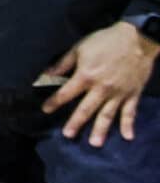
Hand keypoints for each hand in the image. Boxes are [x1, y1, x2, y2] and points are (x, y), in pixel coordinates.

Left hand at [41, 20, 157, 143]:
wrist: (137, 38)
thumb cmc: (105, 41)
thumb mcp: (80, 48)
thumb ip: (64, 64)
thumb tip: (46, 74)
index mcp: (86, 76)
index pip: (66, 93)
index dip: (54, 102)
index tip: (45, 110)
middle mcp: (102, 88)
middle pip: (86, 109)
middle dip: (76, 123)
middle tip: (67, 135)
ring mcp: (119, 93)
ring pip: (108, 115)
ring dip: (101, 130)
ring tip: (94, 144)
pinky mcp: (133, 94)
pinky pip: (131, 112)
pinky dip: (129, 124)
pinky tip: (127, 137)